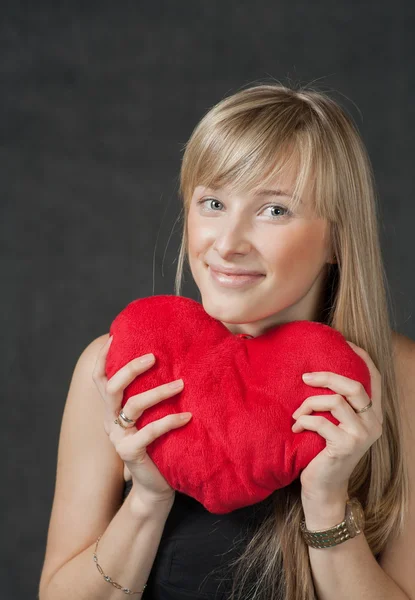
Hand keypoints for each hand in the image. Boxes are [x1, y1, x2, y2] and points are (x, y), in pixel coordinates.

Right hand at [92, 335, 191, 507]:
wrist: (155, 486)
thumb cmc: (158, 445)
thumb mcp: (149, 417)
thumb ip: (148, 395)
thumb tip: (167, 360)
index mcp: (112, 409)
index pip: (100, 379)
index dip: (103, 358)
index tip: (114, 336)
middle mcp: (110, 421)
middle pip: (112, 387)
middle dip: (131, 369)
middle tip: (154, 356)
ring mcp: (118, 438)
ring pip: (133, 406)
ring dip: (159, 392)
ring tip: (182, 384)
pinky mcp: (130, 453)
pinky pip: (150, 432)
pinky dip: (170, 421)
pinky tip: (188, 415)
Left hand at [291, 341, 382, 502]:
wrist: (323, 489)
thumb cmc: (323, 453)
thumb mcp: (334, 425)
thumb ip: (335, 405)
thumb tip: (314, 374)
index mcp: (372, 415)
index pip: (376, 379)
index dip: (363, 358)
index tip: (347, 341)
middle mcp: (373, 424)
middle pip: (354, 386)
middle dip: (327, 377)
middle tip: (305, 377)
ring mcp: (361, 436)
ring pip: (335, 402)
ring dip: (309, 404)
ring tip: (297, 414)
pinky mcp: (345, 446)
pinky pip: (320, 422)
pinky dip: (304, 421)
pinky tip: (297, 428)